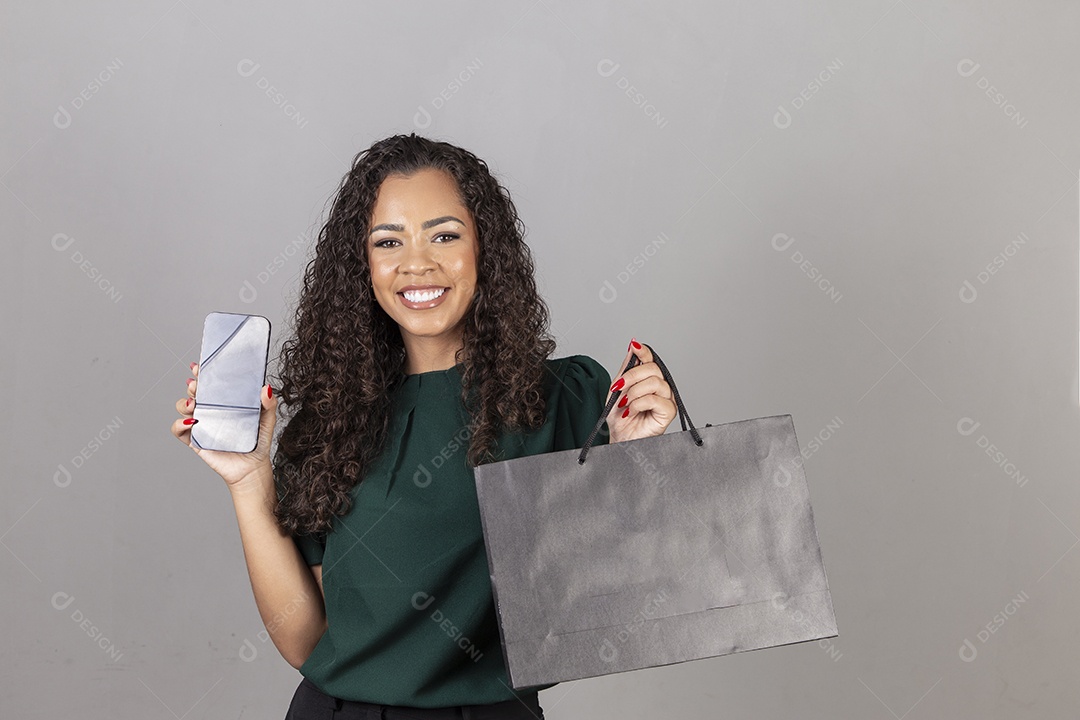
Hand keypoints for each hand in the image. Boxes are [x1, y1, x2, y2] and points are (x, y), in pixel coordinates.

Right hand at [170, 360, 278, 488]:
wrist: (252, 467)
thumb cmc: (257, 442)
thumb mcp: (267, 419)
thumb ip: (268, 404)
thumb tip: (266, 388)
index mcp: (224, 402)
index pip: (210, 383)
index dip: (202, 373)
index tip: (199, 366)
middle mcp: (210, 411)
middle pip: (194, 392)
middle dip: (192, 384)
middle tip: (197, 384)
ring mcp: (201, 425)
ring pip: (182, 407)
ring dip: (184, 402)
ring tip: (194, 404)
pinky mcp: (195, 440)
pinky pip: (179, 430)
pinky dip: (179, 423)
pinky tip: (191, 422)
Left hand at [605, 338, 677, 443]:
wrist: (619, 437)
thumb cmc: (620, 416)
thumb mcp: (618, 388)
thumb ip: (626, 368)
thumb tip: (632, 346)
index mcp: (649, 378)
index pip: (650, 359)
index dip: (643, 350)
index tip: (634, 345)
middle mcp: (661, 386)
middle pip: (652, 368)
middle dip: (631, 377)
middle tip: (618, 389)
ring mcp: (667, 398)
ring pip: (654, 382)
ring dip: (634, 393)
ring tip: (625, 404)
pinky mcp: (669, 411)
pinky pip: (655, 398)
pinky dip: (638, 404)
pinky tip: (631, 411)